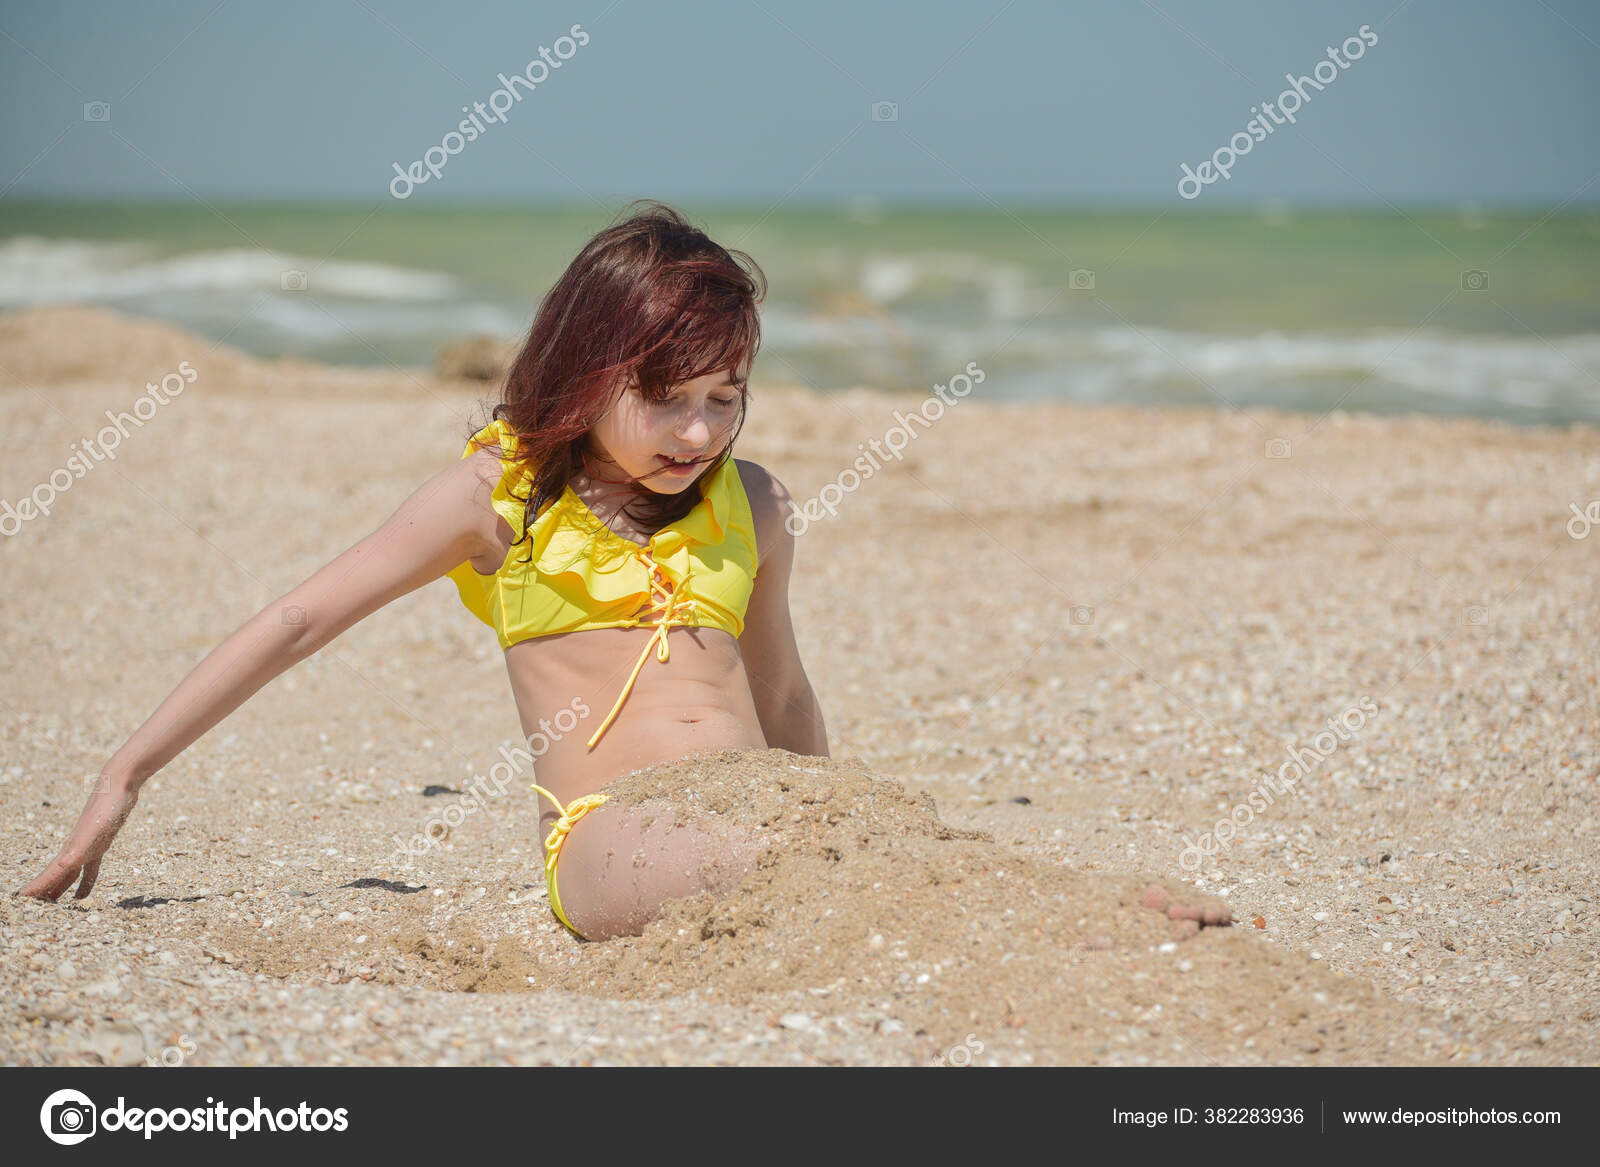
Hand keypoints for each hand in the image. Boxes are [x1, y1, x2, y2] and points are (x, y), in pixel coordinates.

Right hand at [17, 778, 141, 901]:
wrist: (119, 783)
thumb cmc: (107, 805)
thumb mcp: (95, 829)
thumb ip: (80, 847)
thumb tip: (63, 865)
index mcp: (71, 849)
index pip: (50, 874)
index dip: (37, 888)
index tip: (21, 901)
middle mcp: (75, 849)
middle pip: (56, 877)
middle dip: (45, 893)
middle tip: (34, 912)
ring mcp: (87, 846)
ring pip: (70, 874)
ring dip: (61, 889)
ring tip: (56, 907)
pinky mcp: (101, 843)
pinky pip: (90, 868)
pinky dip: (86, 882)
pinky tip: (84, 894)